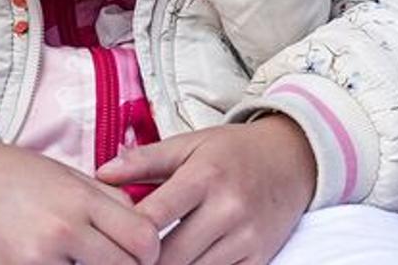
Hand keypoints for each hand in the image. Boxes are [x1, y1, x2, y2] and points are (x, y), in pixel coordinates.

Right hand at [0, 135, 161, 264]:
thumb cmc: (14, 174)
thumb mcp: (70, 176)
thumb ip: (109, 201)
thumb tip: (144, 227)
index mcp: (82, 200)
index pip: (143, 238)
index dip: (151, 251)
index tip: (145, 252)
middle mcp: (62, 230)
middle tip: (119, 261)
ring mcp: (34, 258)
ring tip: (85, 258)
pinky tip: (63, 262)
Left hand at [96, 117, 318, 264]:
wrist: (297, 158)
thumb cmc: (235, 152)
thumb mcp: (192, 144)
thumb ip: (145, 160)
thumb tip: (100, 174)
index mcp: (205, 176)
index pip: (152, 220)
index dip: (124, 238)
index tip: (108, 243)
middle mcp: (228, 208)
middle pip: (167, 258)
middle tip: (123, 260)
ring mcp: (246, 237)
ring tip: (151, 261)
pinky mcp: (259, 257)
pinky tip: (184, 264)